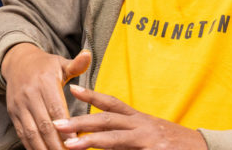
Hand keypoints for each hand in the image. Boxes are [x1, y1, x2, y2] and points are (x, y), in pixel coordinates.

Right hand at [1, 44, 91, 149]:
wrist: (17, 62)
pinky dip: (31, 146)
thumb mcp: (60, 63)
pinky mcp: (13, 113)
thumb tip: (88, 54)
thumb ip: (76, 64)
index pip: (56, 108)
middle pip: (44, 125)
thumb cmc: (45, 66)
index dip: (66, 127)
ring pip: (32, 132)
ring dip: (44, 149)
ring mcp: (20, 105)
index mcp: (44, 82)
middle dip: (56, 144)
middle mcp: (30, 94)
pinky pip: (22, 133)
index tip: (77, 141)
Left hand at [53, 85, 207, 149]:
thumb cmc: (175, 143)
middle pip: (107, 121)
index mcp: (139, 119)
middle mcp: (143, 126)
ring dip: (90, 141)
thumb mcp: (150, 132)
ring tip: (69, 146)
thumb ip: (127, 131)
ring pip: (115, 140)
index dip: (92, 95)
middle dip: (80, 122)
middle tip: (57, 124)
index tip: (72, 88)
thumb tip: (97, 134)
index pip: (112, 103)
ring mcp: (149, 142)